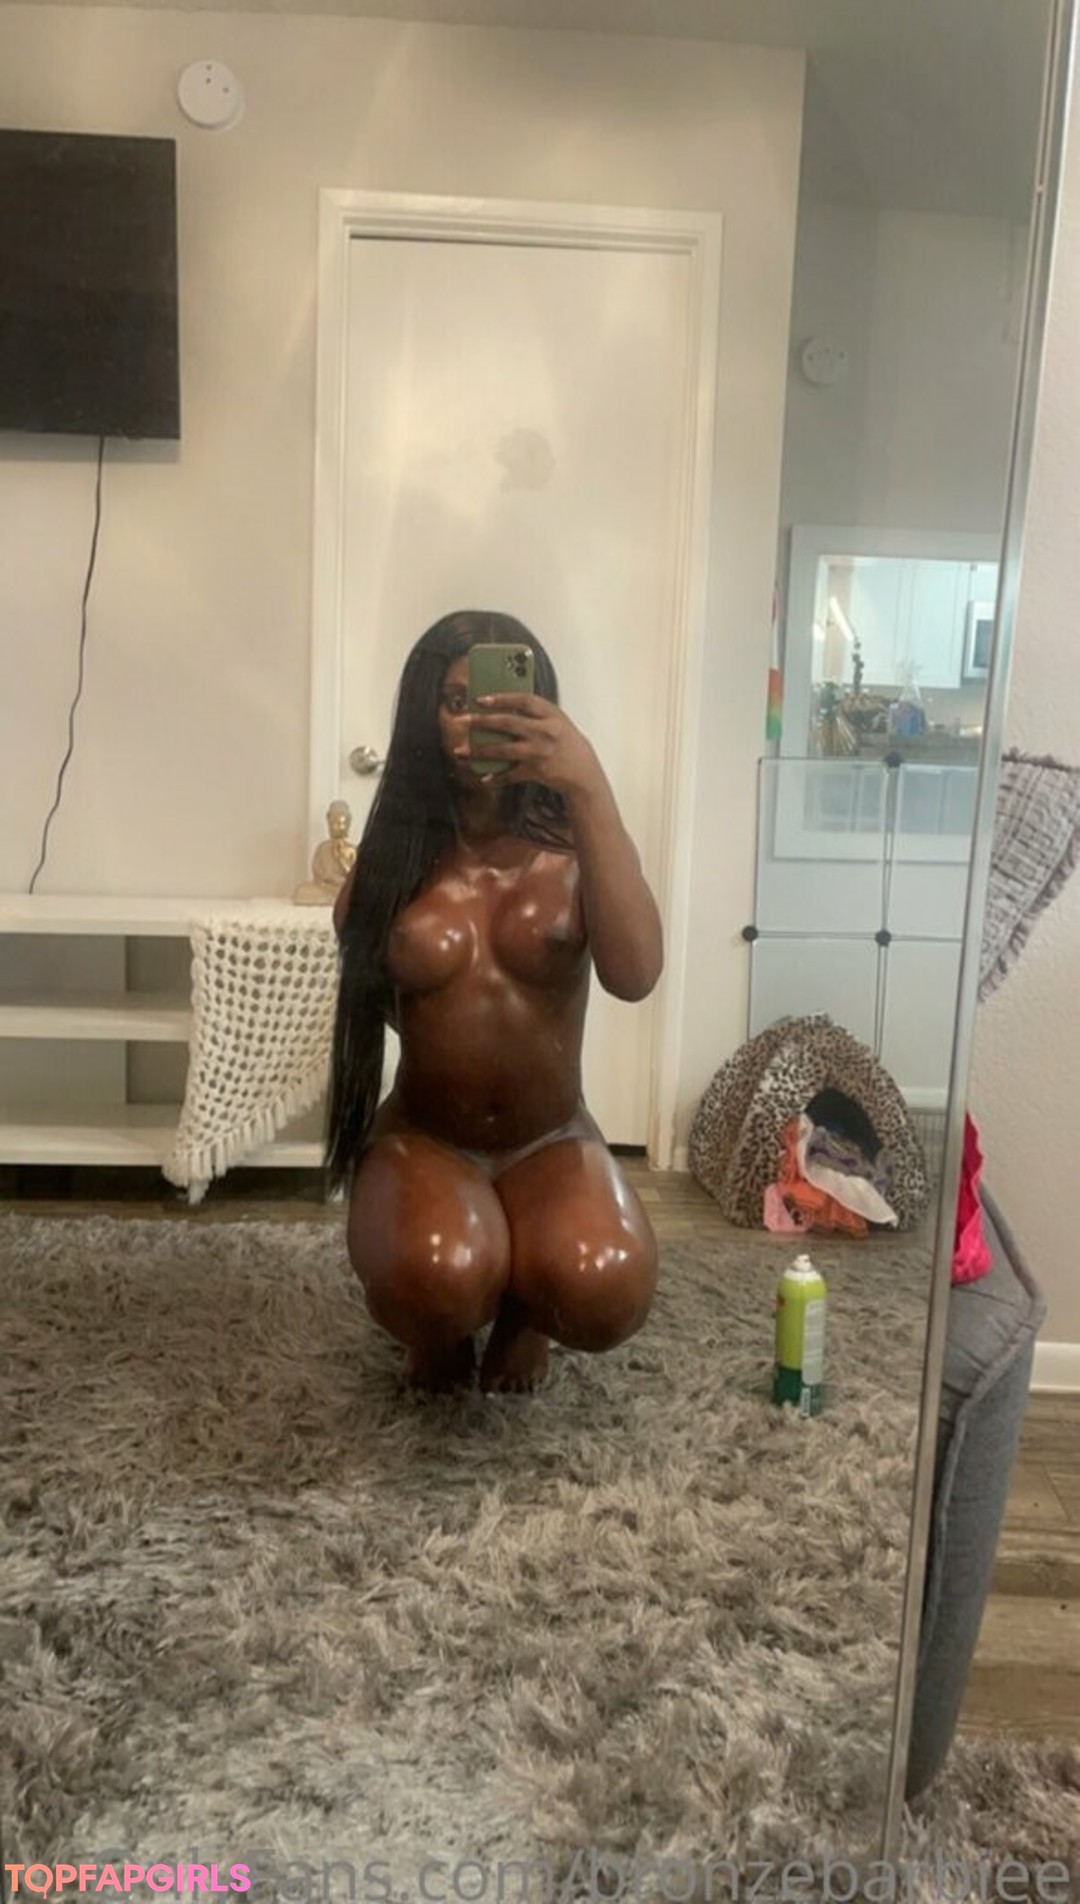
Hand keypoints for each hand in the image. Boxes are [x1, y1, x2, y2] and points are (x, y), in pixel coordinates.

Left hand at [457, 694, 603, 796]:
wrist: (583, 770)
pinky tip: (483, 779)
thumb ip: (533, 713)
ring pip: (503, 749)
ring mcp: (539, 752)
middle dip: (481, 721)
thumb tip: (500, 707)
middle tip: (461, 720)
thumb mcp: (556, 720)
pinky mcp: (535, 771)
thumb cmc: (565, 741)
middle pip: (508, 723)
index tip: (481, 698)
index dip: (502, 698)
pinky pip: (510, 774)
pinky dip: (496, 778)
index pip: (524, 700)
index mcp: (551, 714)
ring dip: (479, 751)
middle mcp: (545, 731)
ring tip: (460, 750)